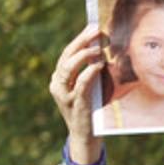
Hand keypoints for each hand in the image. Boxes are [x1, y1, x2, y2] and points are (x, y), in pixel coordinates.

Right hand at [49, 25, 104, 158]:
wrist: (86, 137)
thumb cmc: (91, 110)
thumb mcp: (91, 89)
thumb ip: (93, 73)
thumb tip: (106, 53)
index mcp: (60, 78)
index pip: (68, 53)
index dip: (80, 40)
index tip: (93, 28)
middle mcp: (57, 84)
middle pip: (67, 56)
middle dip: (82, 42)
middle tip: (96, 31)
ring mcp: (63, 94)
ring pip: (69, 68)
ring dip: (84, 55)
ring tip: (98, 48)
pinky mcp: (74, 103)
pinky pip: (80, 84)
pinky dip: (89, 72)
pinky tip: (99, 65)